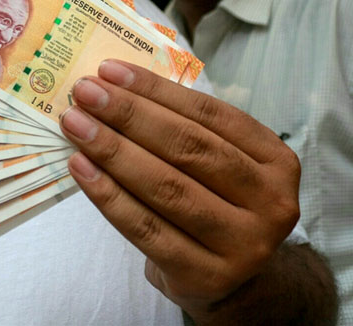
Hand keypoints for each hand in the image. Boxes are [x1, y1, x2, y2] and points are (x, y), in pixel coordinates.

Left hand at [59, 59, 300, 318]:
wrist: (235, 280)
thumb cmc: (215, 204)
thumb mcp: (218, 162)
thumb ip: (182, 127)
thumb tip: (113, 86)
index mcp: (276, 160)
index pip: (209, 114)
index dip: (155, 89)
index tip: (109, 70)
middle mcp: (271, 202)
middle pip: (188, 148)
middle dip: (129, 115)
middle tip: (85, 92)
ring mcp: (244, 243)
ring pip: (167, 187)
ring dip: (113, 151)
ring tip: (76, 125)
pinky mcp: (206, 275)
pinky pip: (146, 228)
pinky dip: (108, 195)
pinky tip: (80, 168)